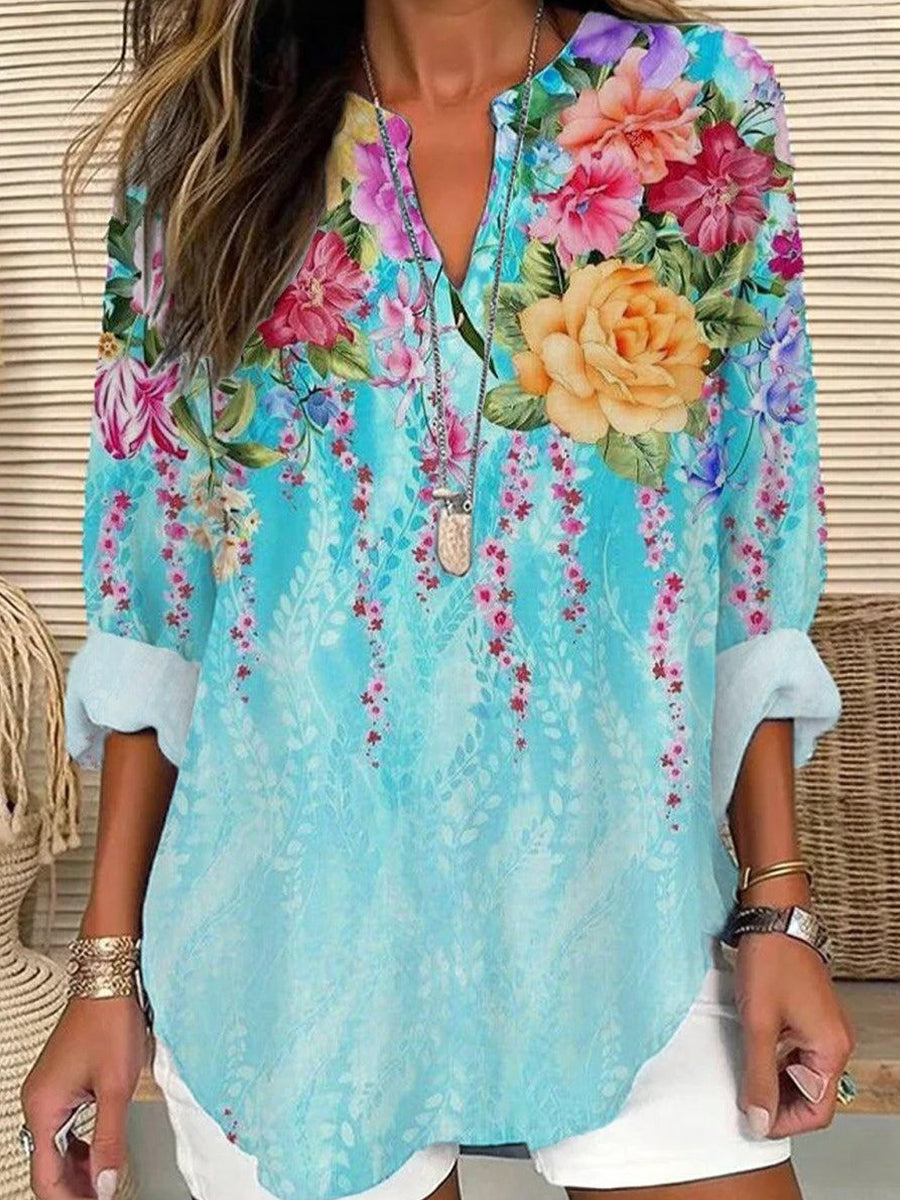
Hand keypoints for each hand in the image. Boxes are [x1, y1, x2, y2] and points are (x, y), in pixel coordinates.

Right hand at [21, 995, 148, 1198]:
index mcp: (44, 1107)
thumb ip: (111, 1140)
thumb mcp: (116, 1087)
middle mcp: (38, 1102)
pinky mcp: (60, 1083)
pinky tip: (100, 1154)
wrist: (110, 982)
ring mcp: (47, 1092)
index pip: (47, 1176)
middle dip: (75, 1189)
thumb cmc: (110, 1023)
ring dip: (78, 1170)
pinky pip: (64, 1128)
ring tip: (104, 1184)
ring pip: (56, 1148)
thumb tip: (107, 1184)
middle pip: (48, 1165)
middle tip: (103, 1199)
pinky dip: (80, 1147)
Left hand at [734, 929, 855, 1139]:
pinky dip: (777, 1062)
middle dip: (778, 1103)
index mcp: (831, 1049)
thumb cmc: (770, 962)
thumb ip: (758, 1076)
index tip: (752, 1120)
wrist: (774, 918)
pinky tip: (752, 1055)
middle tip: (743, 1100)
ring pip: (803, 1075)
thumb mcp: (758, 1025)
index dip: (784, 1122)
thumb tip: (758, 1120)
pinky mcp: (810, 1017)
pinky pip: (798, 1054)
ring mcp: (824, 1029)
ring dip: (775, 1082)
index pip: (817, 1111)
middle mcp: (834, 1042)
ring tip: (744, 1077)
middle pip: (812, 1096)